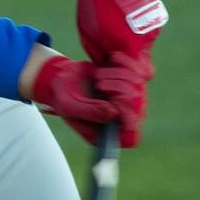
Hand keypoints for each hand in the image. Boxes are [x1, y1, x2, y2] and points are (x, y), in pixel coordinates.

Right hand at [27, 54, 148, 146]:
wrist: (61, 76)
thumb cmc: (62, 95)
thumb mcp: (69, 105)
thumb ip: (89, 111)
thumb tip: (114, 113)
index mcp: (103, 134)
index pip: (129, 138)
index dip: (128, 119)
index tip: (114, 102)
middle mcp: (116, 121)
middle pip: (138, 111)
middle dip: (121, 91)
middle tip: (100, 85)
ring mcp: (123, 103)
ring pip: (138, 90)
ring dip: (120, 77)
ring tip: (99, 76)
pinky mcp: (126, 86)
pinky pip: (138, 75)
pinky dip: (126, 65)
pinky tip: (112, 61)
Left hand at [75, 0, 166, 68]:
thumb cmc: (95, 4)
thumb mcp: (90, 34)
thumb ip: (101, 55)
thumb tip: (107, 68)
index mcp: (131, 46)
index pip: (137, 74)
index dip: (124, 74)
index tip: (111, 65)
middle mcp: (148, 36)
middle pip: (143, 59)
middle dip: (129, 59)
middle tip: (112, 48)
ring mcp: (154, 22)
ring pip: (144, 42)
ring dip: (132, 41)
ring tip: (114, 24)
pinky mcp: (155, 10)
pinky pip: (146, 26)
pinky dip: (136, 26)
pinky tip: (121, 13)